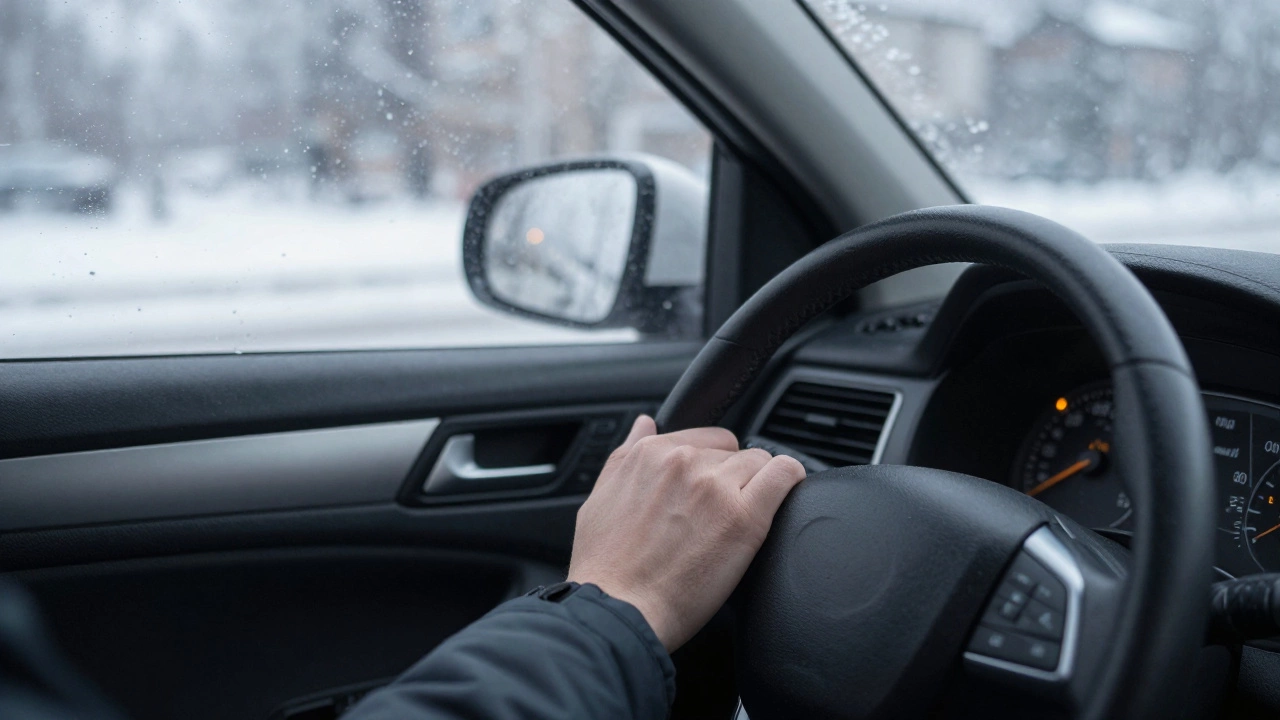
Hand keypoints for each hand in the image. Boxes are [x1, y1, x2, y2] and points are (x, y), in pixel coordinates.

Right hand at [567, 415, 805, 651]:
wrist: (617, 609)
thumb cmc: (605, 565)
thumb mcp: (600, 496)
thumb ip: (626, 454)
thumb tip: (645, 423)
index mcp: (651, 453)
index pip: (706, 439)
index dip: (712, 466)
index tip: (710, 493)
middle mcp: (683, 461)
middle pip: (734, 453)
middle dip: (731, 480)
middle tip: (719, 517)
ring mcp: (715, 487)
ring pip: (760, 463)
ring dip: (757, 487)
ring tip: (741, 521)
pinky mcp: (744, 517)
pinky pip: (785, 474)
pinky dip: (790, 480)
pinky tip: (785, 495)